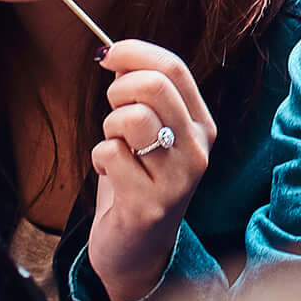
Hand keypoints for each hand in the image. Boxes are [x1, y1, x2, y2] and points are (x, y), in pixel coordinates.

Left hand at [84, 40, 214, 300]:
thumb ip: (139, 94)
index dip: (134, 52)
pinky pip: (111, 154)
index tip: (107, 55)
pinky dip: (100, 159)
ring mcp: (178, 179)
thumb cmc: (137, 181)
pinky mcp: (151, 204)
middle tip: (111, 111)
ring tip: (114, 147)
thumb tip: (115, 55)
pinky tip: (110, 175)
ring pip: (132, 118)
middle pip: (154, 86)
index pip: (173, 68)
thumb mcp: (147, 134)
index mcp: (201, 125)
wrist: (137, 248)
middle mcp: (197, 149)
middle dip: (119, 90)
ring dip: (109, 127)